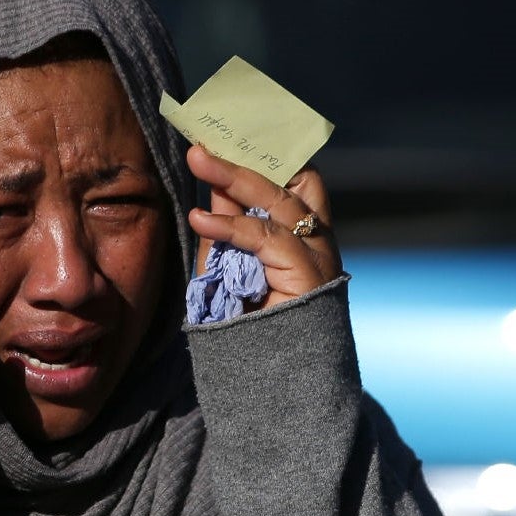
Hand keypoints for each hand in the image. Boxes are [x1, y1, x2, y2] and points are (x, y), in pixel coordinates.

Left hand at [186, 146, 341, 309]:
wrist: (271, 381)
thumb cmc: (248, 325)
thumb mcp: (228, 265)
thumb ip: (226, 226)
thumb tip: (214, 183)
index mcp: (304, 236)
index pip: (294, 180)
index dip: (266, 154)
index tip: (227, 133)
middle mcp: (318, 242)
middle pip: (290, 181)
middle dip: (247, 156)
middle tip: (204, 141)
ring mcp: (318, 258)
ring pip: (280, 201)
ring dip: (235, 177)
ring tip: (198, 160)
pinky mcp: (309, 277)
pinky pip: (267, 239)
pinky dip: (231, 226)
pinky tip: (200, 219)